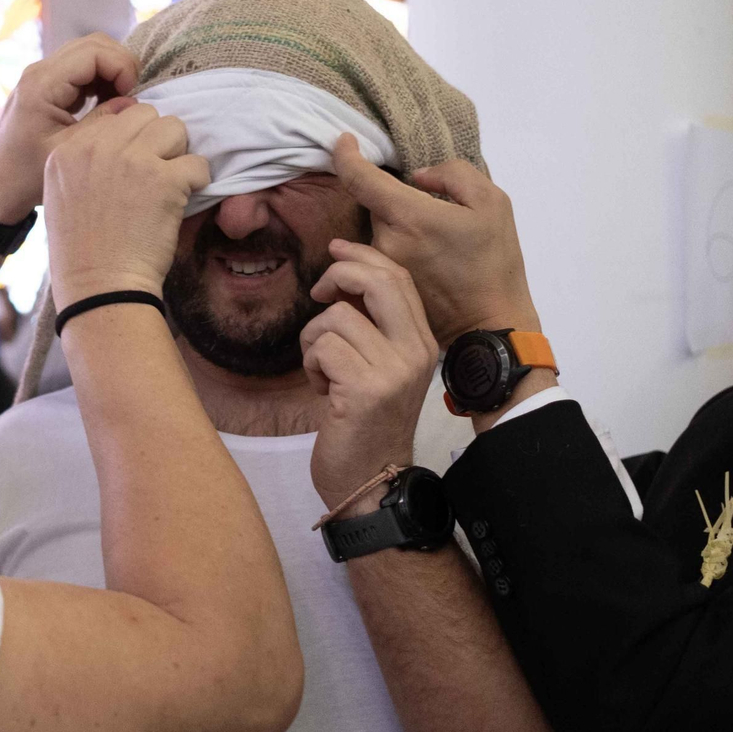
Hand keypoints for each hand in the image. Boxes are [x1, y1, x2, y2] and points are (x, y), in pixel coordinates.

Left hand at [0, 33, 140, 223]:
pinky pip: (82, 68)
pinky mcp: (48, 84)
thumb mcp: (71, 149)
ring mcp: (43, 75)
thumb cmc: (29, 175)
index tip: (132, 94)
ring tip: (121, 101)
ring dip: (111, 71)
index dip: (121, 66)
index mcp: (42, 84)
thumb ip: (104, 120)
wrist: (0, 185)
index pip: (93, 52)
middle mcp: (40, 71)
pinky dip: (101, 79)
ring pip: (89, 52)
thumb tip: (133, 102)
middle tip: (131, 96)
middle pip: (93, 44)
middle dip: (120, 65)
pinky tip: (107, 103)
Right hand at [44, 103, 209, 302]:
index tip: (134, 165)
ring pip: (174, 128)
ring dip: (177, 155)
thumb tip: (126, 137)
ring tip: (169, 184)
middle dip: (156, 141)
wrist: (99, 286)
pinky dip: (197, 181)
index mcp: (67, 148)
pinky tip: (182, 200)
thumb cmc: (82, 250)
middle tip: (155, 173)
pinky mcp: (164, 180)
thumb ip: (86, 159)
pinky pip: (197, 162)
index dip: (131, 138)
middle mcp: (97, 147)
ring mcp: (131, 160)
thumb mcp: (64, 194)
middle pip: (146, 115)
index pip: (114, 116)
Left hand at [302, 242, 439, 513]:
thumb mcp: (381, 367)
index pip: (398, 278)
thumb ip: (373, 325)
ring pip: (335, 318)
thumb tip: (343, 274)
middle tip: (319, 294)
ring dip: (314, 343)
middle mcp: (415, 351)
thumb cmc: (366, 422)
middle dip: (338, 276)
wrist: (373, 481)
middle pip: (376, 281)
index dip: (363, 256)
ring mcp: (392, 371)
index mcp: (422, 342)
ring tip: (325, 373)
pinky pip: (321, 348)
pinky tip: (322, 391)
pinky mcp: (364, 390)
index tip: (337, 249)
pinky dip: (311, 366)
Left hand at [332, 136, 540, 346]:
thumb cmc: (496, 263)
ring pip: (376, 232)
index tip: (343, 141)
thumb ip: (453, 174)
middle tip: (429, 213)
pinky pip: (377, 257)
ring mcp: (379, 267)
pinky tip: (424, 264)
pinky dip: (394, 251)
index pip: (359, 178)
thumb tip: (418, 176)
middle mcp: (385, 241)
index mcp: (409, 216)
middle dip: (392, 200)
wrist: (490, 325)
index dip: (345, 155)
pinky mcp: (380, 289)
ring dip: (396, 228)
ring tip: (433, 245)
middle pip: (371, 206)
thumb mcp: (492, 203)